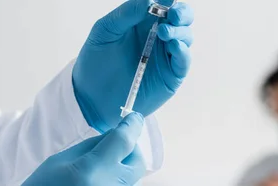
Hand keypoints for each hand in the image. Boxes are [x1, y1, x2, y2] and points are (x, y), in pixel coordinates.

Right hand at [22, 113, 145, 185]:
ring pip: (132, 175)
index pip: (123, 141)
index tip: (134, 118)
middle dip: (130, 148)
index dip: (132, 126)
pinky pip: (122, 185)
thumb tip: (113, 136)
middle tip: (114, 144)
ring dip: (122, 165)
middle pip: (137, 160)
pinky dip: (115, 178)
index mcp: (92, 170)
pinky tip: (97, 178)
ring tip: (99, 166)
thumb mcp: (58, 161)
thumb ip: (90, 146)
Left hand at [73, 0, 193, 131]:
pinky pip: (184, 60)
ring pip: (186, 37)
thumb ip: (127, 13)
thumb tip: (150, 1)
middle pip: (182, 18)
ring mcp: (167, 55)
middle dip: (182, 12)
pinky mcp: (171, 75)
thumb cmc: (96, 61)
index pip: (164, 4)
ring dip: (179, 31)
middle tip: (173, 14)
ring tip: (164, 32)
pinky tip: (173, 46)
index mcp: (144, 21)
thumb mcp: (105, 30)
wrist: (92, 96)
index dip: (168, 0)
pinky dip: (183, 51)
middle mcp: (159, 36)